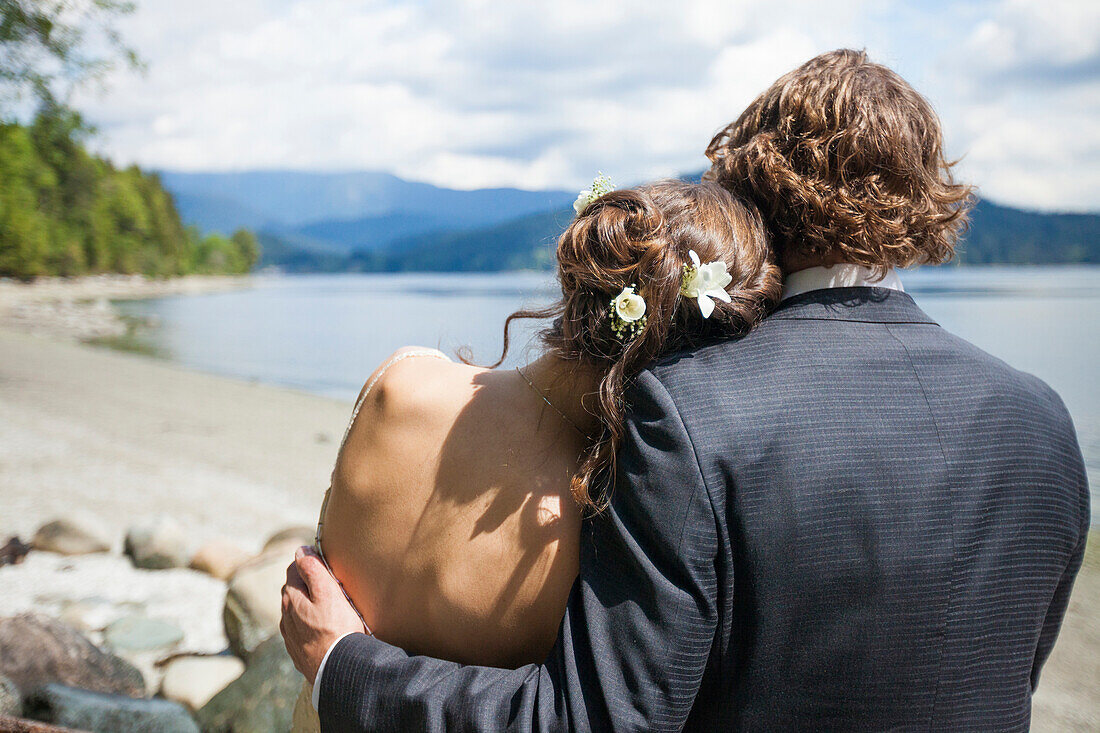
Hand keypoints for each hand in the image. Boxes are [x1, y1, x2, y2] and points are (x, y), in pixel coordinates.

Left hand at [280, 546, 365, 683]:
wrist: (338, 670)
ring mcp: (291, 636)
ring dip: (306, 606)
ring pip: (294, 613)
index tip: (323, 563)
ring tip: (326, 606)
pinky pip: (300, 632)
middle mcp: (286, 617)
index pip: (293, 569)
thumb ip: (312, 569)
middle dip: (306, 583)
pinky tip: (320, 629)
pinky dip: (308, 626)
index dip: (308, 563)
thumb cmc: (337, 629)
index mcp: (291, 598)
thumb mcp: (328, 592)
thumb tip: (300, 550)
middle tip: (328, 582)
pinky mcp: (299, 653)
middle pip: (292, 591)